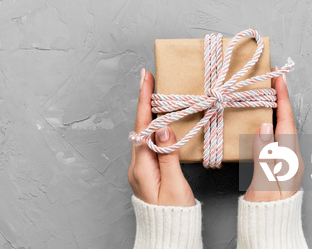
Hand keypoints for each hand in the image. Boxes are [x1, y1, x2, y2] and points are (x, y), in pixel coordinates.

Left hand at [128, 69, 194, 206]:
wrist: (167, 236)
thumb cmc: (173, 215)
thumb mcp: (174, 185)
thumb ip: (168, 156)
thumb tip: (162, 128)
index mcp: (141, 166)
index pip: (142, 125)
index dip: (144, 100)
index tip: (145, 78)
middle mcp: (137, 165)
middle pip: (141, 125)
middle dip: (146, 101)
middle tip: (151, 78)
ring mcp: (141, 169)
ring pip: (146, 133)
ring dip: (151, 113)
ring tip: (157, 93)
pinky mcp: (148, 172)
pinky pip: (150, 143)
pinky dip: (156, 127)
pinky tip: (163, 121)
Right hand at [244, 68, 304, 201]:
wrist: (271, 230)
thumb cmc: (268, 211)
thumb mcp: (264, 183)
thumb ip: (264, 155)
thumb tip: (263, 128)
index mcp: (289, 160)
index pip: (285, 122)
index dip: (281, 99)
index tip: (278, 78)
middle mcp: (290, 159)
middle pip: (285, 122)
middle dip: (278, 99)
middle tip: (270, 79)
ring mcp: (284, 164)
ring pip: (279, 129)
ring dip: (273, 110)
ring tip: (264, 94)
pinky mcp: (276, 168)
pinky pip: (273, 139)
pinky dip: (268, 124)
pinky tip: (259, 122)